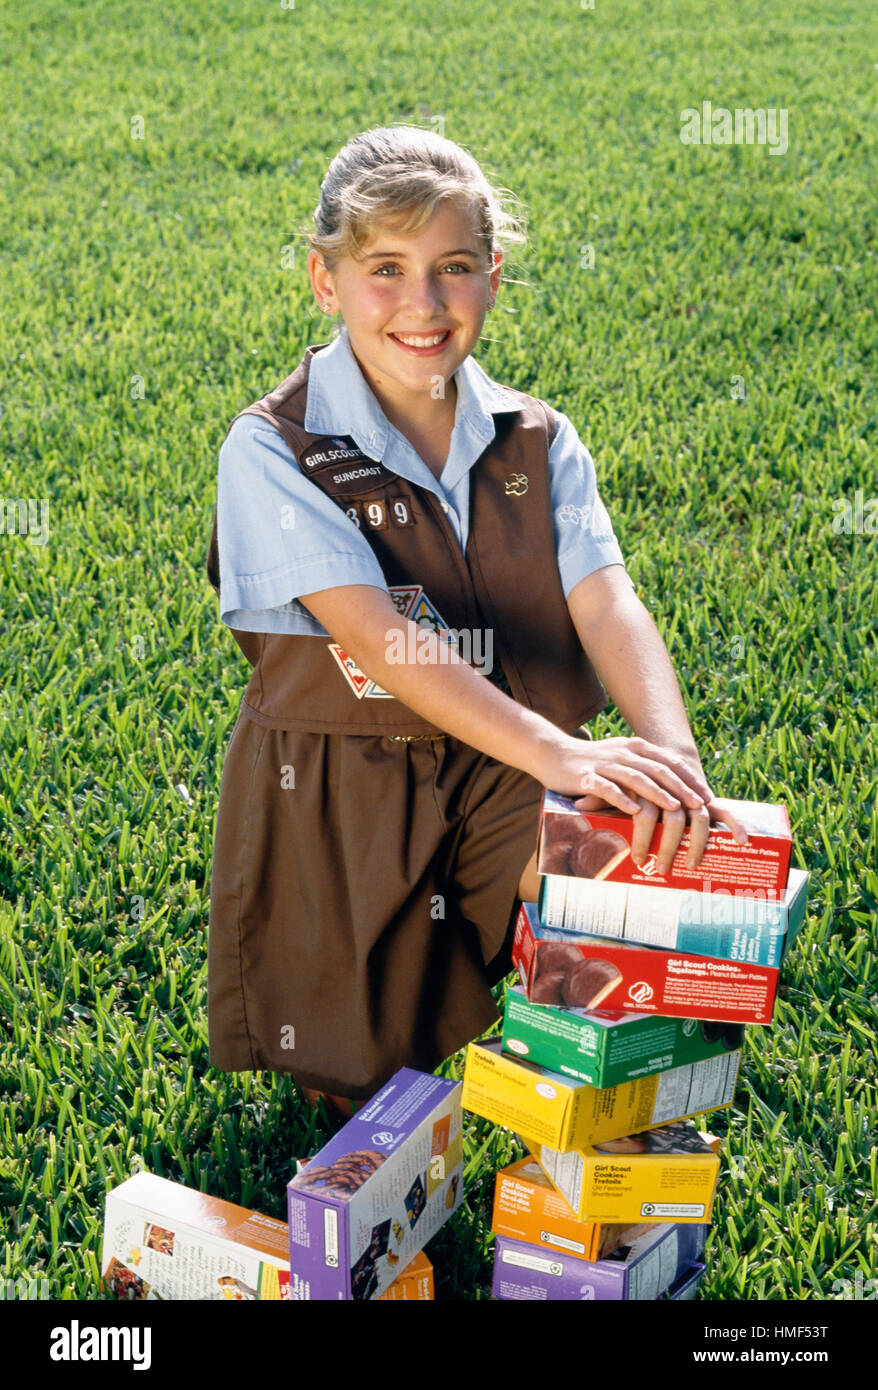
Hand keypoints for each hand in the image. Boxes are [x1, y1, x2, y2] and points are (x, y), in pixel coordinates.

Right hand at [541, 735, 712, 818]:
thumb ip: (643, 771)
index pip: (669, 762)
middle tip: (700, 805)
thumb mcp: (621, 761)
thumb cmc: (591, 764)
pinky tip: (634, 811)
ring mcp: (605, 764)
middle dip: (682, 788)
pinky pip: (606, 788)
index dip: (690, 778)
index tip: (708, 796)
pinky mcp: (586, 776)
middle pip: (658, 770)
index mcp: (635, 748)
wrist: (552, 754)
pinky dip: (622, 799)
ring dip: (658, 794)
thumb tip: (672, 793)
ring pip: (636, 778)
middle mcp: (624, 753)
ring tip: (675, 808)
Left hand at [572, 789, 748, 874]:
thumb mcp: (613, 788)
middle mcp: (671, 791)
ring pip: (698, 818)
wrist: (653, 759)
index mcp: (647, 788)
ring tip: (692, 865)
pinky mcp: (706, 800)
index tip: (639, 859)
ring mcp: (690, 795)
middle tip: (663, 870)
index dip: (642, 837)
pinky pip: (725, 811)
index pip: (646, 813)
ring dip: (696, 843)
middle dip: (668, 846)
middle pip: (673, 819)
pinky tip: (743, 841)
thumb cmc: (629, 782)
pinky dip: (735, 824)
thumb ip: (600, 797)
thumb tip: (579, 806)